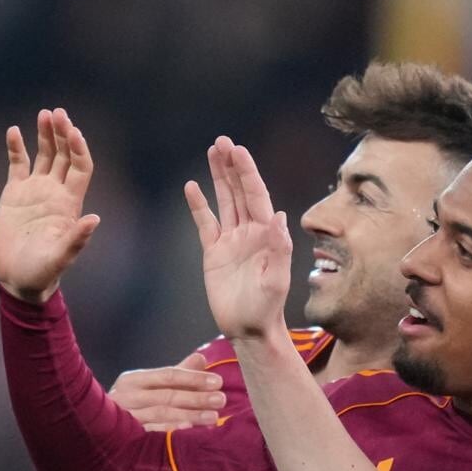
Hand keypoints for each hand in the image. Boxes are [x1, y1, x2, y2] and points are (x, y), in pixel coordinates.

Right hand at [0, 108, 100, 303]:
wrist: (18, 278)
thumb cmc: (42, 273)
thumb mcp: (60, 257)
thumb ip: (77, 239)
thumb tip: (95, 219)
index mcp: (70, 204)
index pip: (80, 168)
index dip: (79, 148)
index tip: (73, 131)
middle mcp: (55, 192)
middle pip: (65, 155)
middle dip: (63, 133)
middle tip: (58, 113)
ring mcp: (35, 191)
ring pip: (45, 155)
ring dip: (46, 135)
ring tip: (44, 114)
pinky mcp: (15, 193)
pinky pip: (17, 164)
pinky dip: (16, 147)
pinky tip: (14, 131)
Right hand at [109, 351, 225, 430]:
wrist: (97, 430)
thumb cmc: (132, 405)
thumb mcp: (151, 386)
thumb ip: (177, 374)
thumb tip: (202, 358)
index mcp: (133, 380)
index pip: (167, 375)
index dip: (193, 378)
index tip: (217, 382)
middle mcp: (127, 396)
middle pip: (166, 395)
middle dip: (196, 398)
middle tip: (221, 400)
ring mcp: (125, 418)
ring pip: (161, 414)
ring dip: (189, 415)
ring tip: (213, 417)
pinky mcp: (126, 438)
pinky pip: (152, 433)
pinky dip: (170, 431)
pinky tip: (188, 431)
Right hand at [184, 137, 291, 341]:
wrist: (250, 329)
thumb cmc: (267, 308)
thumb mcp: (277, 280)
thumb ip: (279, 249)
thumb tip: (279, 217)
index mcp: (267, 235)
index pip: (257, 196)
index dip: (247, 173)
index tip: (238, 151)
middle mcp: (250, 232)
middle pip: (240, 191)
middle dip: (232, 166)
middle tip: (223, 141)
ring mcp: (231, 240)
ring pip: (225, 201)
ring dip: (219, 177)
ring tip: (213, 151)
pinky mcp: (214, 252)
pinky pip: (205, 223)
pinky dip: (199, 205)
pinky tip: (192, 187)